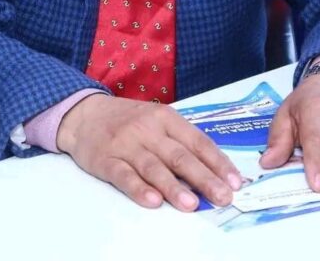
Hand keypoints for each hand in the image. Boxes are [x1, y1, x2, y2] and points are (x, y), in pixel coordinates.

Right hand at [56, 94, 242, 210]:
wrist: (85, 114)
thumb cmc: (128, 120)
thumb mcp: (156, 119)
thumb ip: (179, 140)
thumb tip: (212, 169)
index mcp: (165, 117)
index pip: (197, 141)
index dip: (217, 162)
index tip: (234, 181)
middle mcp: (148, 129)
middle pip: (179, 156)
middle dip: (203, 178)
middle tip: (222, 197)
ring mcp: (126, 144)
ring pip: (154, 167)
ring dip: (173, 187)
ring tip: (191, 204)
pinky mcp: (106, 160)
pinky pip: (124, 176)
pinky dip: (139, 189)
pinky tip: (153, 201)